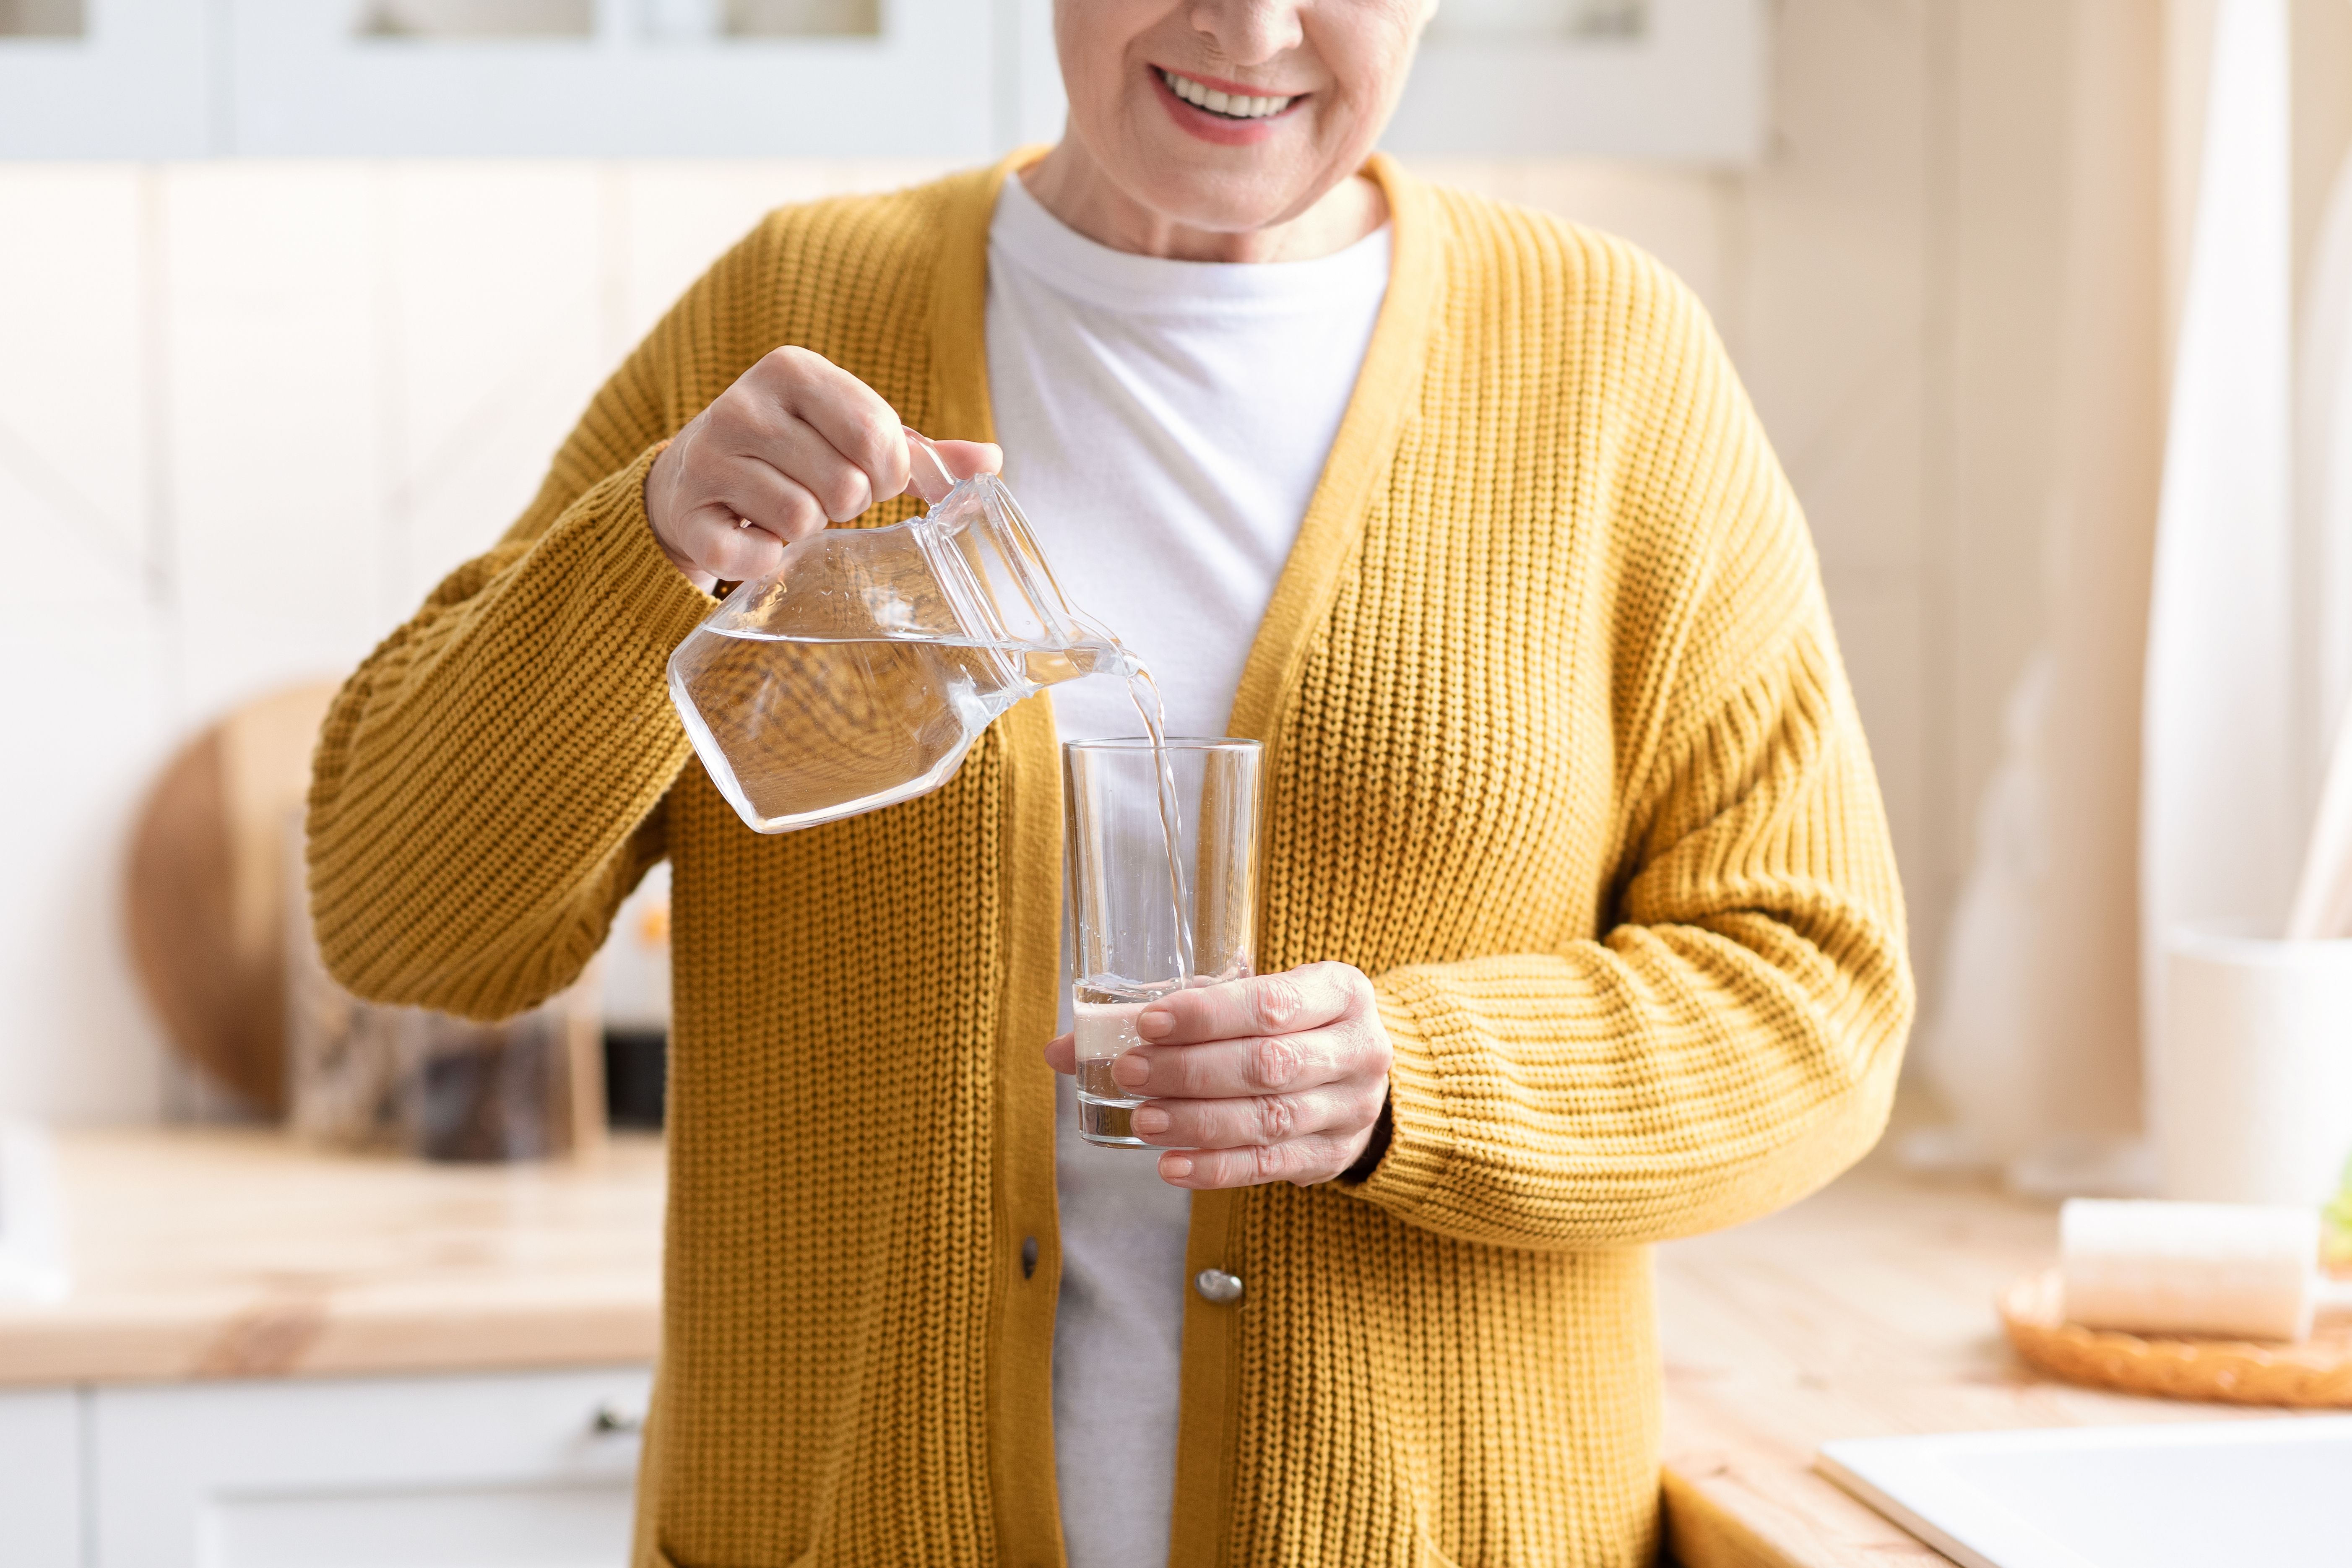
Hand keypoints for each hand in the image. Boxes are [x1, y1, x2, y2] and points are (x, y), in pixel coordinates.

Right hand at [643, 344, 1001, 590]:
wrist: (691, 477)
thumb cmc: (791, 453)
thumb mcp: (849, 435)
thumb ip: (918, 450)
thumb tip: (992, 461)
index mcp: (794, 369)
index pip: (875, 433)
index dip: (886, 473)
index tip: (867, 476)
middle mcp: (746, 403)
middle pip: (844, 483)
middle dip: (847, 504)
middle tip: (822, 496)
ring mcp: (710, 455)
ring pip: (802, 520)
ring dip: (806, 531)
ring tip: (785, 510)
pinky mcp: (687, 511)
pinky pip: (753, 556)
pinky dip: (764, 561)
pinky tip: (753, 537)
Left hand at [1044, 962, 1393, 1188]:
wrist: (1357, 1070)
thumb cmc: (1290, 1023)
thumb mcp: (1254, 999)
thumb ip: (1173, 1016)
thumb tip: (1064, 1046)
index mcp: (1341, 992)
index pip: (1271, 1004)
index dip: (1207, 1016)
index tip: (1148, 1023)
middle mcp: (1357, 1050)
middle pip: (1267, 1065)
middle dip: (1190, 1071)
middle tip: (1128, 1073)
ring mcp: (1352, 1110)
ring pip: (1268, 1119)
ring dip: (1198, 1123)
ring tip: (1142, 1121)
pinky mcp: (1333, 1156)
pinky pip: (1270, 1166)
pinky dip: (1216, 1169)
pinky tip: (1171, 1166)